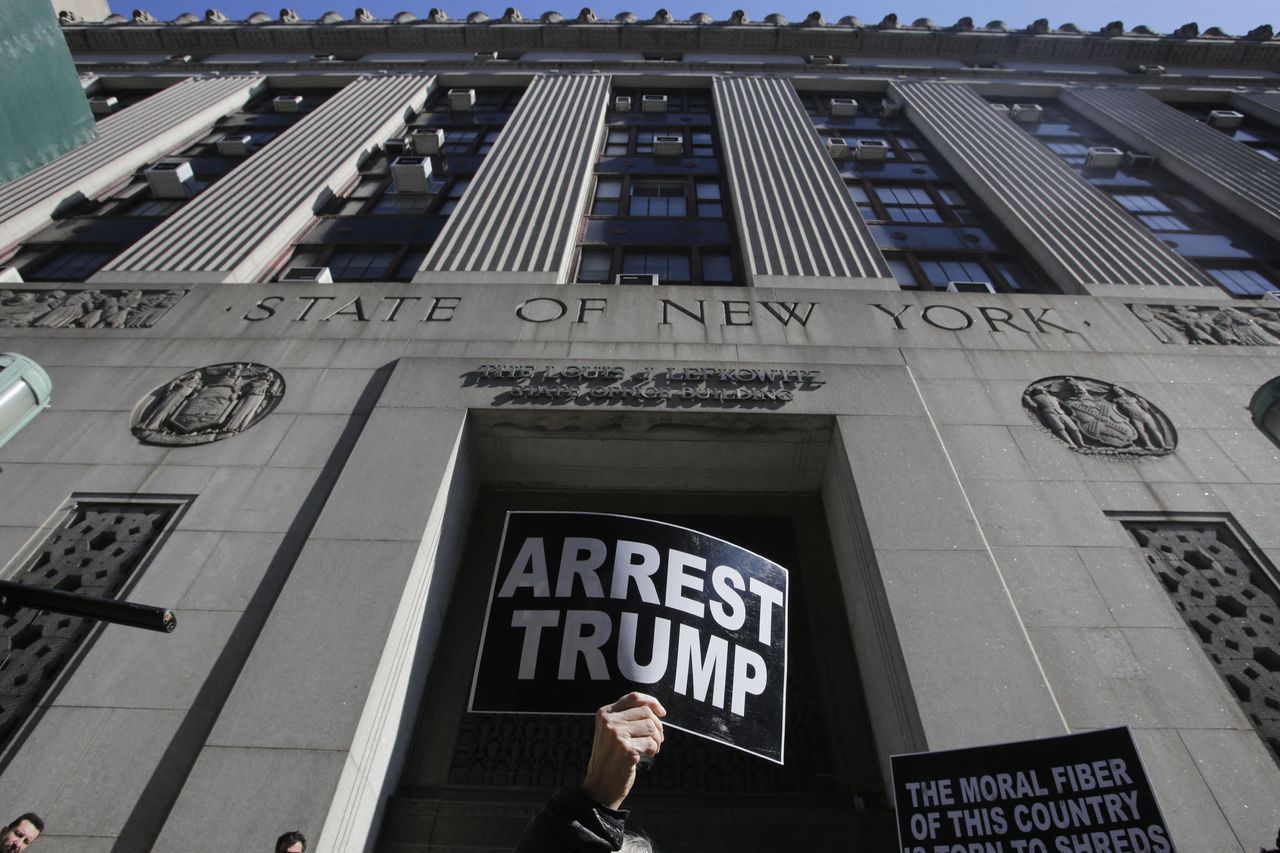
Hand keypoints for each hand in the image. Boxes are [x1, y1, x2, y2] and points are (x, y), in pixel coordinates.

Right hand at [581, 692, 665, 809]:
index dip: (652, 702)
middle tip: (658, 739)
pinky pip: (651, 742)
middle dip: (658, 726)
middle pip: (646, 712)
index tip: (662, 713)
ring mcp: (616, 734)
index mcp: (605, 713)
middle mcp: (609, 721)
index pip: (634, 697)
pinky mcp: (625, 749)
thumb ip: (627, 717)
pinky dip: (654, 750)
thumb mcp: (612, 732)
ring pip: (651, 726)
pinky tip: (648, 755)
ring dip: (657, 739)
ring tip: (652, 748)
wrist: (600, 785)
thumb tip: (656, 709)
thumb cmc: (611, 758)